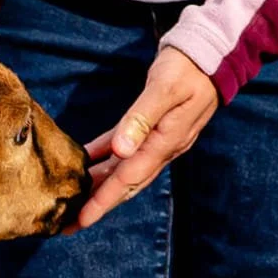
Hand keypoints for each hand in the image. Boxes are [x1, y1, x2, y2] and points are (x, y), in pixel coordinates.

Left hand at [72, 47, 217, 229]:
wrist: (211, 52)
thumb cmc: (187, 68)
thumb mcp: (164, 89)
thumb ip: (141, 119)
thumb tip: (121, 151)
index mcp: (166, 142)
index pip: (129, 178)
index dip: (104, 200)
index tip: (81, 219)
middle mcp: (162, 148)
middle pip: (125, 184)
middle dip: (96, 204)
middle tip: (66, 225)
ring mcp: (158, 140)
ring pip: (122, 170)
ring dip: (96, 186)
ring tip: (69, 201)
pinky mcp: (151, 128)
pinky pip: (123, 150)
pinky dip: (103, 159)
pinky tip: (82, 164)